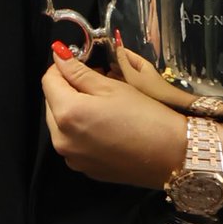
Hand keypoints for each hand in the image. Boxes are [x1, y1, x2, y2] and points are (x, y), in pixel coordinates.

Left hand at [43, 43, 186, 188]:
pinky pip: (75, 142)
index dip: (62, 66)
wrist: (174, 156)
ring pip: (61, 123)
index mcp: (66, 115)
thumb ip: (79, 71)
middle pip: (52, 103)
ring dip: (75, 109)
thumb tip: (59, 55)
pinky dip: (84, 129)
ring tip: (104, 102)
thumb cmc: (146, 118)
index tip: (79, 61)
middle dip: (69, 88)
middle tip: (97, 80)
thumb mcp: (112, 87)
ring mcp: (72, 158)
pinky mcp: (85, 168)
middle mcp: (62, 140)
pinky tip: (107, 124)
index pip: (48, 81)